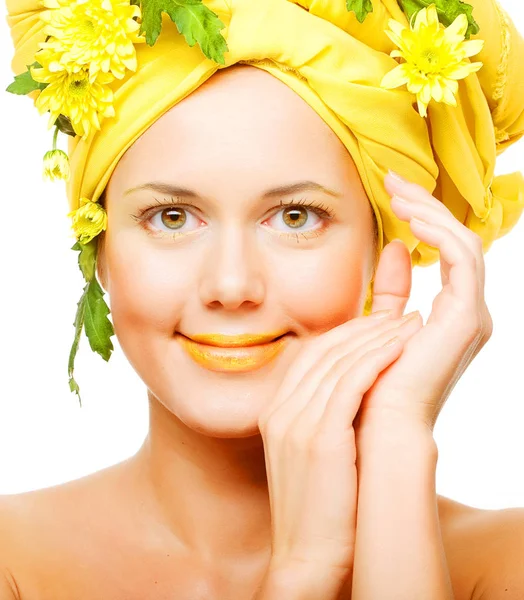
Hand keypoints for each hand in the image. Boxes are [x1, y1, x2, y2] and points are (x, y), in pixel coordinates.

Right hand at [257, 311, 420, 594]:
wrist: (307, 557)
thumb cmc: (318, 507)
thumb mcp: (307, 454)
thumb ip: (318, 417)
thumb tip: (350, 390)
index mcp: (274, 411)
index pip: (309, 355)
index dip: (344, 333)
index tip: (376, 322)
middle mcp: (280, 411)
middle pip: (323, 351)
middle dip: (364, 327)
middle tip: (398, 314)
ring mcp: (296, 423)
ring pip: (339, 362)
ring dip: (377, 337)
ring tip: (408, 324)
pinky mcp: (320, 438)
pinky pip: (351, 383)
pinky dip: (376, 359)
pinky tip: (399, 347)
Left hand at [355, 171, 492, 437]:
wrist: (376, 423)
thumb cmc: (372, 379)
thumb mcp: (380, 321)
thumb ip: (392, 288)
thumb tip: (397, 249)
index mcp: (452, 314)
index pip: (447, 250)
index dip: (423, 216)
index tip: (392, 192)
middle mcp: (469, 312)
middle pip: (459, 240)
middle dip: (427, 206)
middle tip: (394, 180)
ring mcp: (472, 315)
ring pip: (465, 243)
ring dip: (432, 212)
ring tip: (398, 192)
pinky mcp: (467, 317)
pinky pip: (463, 259)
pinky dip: (441, 233)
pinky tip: (410, 219)